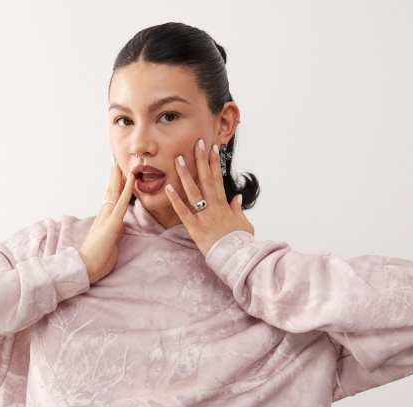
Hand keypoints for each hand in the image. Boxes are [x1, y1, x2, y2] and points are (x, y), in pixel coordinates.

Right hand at [79, 156, 134, 283]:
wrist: (86, 266)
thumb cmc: (97, 258)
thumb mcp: (110, 241)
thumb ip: (115, 231)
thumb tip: (120, 225)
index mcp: (104, 218)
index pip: (110, 196)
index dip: (115, 183)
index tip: (117, 170)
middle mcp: (104, 213)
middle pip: (111, 189)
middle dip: (115, 173)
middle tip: (117, 157)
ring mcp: (108, 216)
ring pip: (116, 191)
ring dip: (121, 175)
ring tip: (125, 160)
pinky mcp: (113, 223)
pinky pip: (122, 202)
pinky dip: (127, 189)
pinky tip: (132, 178)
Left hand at [164, 138, 254, 256]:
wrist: (237, 258)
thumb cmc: (240, 242)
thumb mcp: (244, 223)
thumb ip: (238, 209)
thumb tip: (237, 197)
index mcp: (225, 204)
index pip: (218, 179)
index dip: (215, 163)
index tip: (212, 149)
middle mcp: (214, 206)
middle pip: (206, 179)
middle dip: (201, 160)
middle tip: (197, 143)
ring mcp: (204, 216)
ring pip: (194, 191)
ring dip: (185, 174)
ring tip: (178, 159)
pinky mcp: (195, 228)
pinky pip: (183, 211)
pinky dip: (175, 200)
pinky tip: (168, 188)